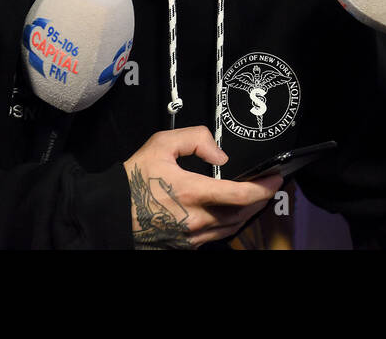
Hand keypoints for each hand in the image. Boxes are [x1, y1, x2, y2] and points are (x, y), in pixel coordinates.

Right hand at [124, 127, 281, 248]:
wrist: (108, 213)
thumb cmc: (133, 179)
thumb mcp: (160, 144)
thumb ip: (195, 139)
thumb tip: (221, 155)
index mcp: (192, 193)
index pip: (241, 195)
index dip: (264, 188)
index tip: (276, 179)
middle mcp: (195, 219)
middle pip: (242, 214)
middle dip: (260, 200)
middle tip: (270, 187)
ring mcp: (190, 237)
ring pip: (231, 228)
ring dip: (247, 214)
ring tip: (255, 199)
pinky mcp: (184, 246)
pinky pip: (215, 237)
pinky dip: (229, 224)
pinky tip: (231, 212)